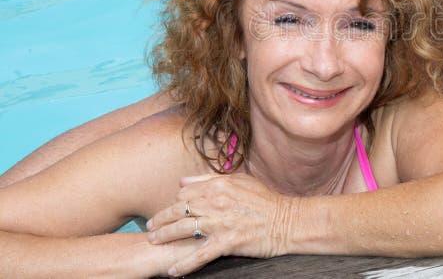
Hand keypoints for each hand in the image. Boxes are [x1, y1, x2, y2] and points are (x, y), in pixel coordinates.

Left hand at [146, 173, 293, 275]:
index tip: (168, 210)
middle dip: (160, 220)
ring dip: (165, 237)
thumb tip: (183, 180)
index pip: (185, 193)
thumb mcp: (240, 180)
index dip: (174, 202)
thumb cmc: (265, 200)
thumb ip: (209, 179)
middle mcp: (216, 203)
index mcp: (219, 186)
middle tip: (150, 227)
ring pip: (183, 230)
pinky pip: (199, 255)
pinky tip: (173, 272)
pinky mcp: (226, 243)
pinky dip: (184, 265)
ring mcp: (220, 223)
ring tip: (154, 242)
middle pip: (178, 210)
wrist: (285, 221)